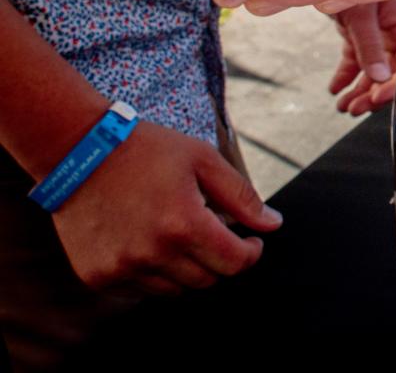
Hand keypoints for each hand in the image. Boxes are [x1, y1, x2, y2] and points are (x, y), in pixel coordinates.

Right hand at [51, 122, 281, 294]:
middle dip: (221, 258)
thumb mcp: (203, 159)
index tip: (251, 240)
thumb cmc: (147, 149)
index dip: (250, 252)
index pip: (234, 262)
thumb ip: (241, 196)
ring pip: (176, 288)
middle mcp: (153, 253)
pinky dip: (155, 272)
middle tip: (216, 233)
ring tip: (181, 233)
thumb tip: (272, 224)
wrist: (78, 151)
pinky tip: (152, 241)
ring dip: (188, 267)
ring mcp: (122, 268)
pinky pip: (142, 289)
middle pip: (207, 279)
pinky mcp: (98, 276)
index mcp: (184, 224)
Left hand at [329, 0, 395, 114]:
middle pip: (391, 73)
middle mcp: (394, 34)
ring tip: (344, 107)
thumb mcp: (362, 14)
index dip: (395, 85)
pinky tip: (335, 90)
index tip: (377, 100)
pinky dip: (345, 78)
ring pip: (372, 73)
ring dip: (359, 92)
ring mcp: (376, 37)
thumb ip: (370, 45)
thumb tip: (379, 78)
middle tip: (354, 109)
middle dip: (373, 94)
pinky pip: (354, 63)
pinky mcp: (357, 38)